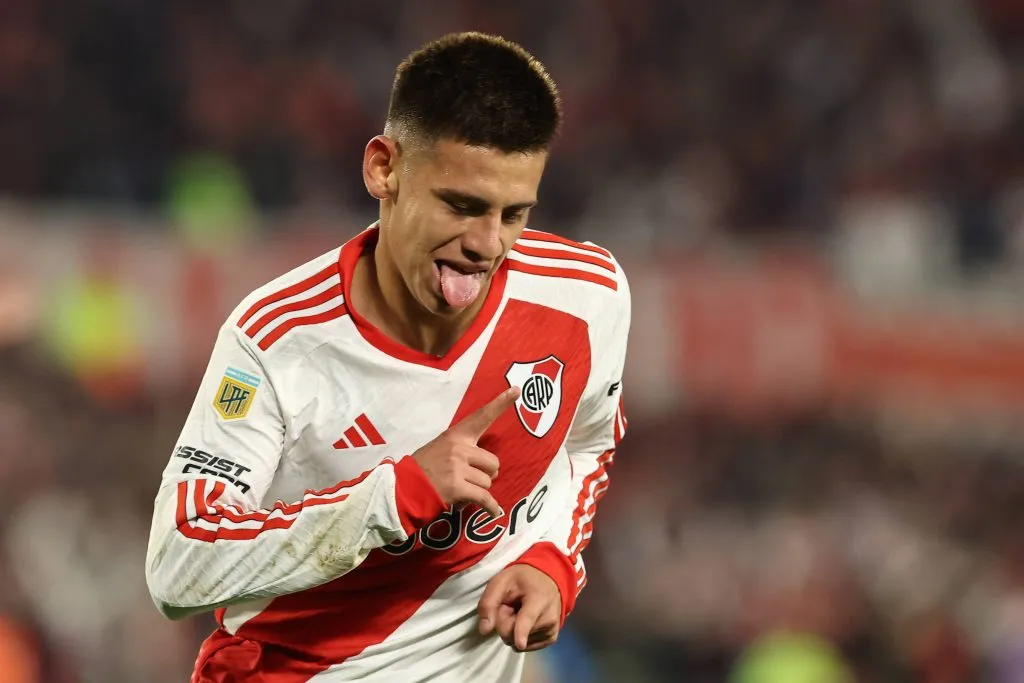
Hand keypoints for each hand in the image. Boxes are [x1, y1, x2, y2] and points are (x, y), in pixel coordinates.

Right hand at [412, 386, 518, 518]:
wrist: (402, 488)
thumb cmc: (423, 470)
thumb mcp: (440, 449)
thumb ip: (463, 451)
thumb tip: (490, 468)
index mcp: (455, 436)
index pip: (481, 417)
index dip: (500, 403)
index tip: (516, 390)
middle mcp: (459, 448)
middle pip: (493, 463)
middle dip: (486, 475)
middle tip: (470, 480)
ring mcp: (458, 467)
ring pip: (488, 482)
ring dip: (479, 490)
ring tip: (460, 490)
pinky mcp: (457, 487)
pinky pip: (485, 498)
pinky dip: (489, 506)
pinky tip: (491, 510)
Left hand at [477, 564, 561, 651]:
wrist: (547, 579)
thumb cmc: (522, 579)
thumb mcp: (500, 582)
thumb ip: (489, 603)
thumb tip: (484, 630)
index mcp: (539, 598)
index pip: (527, 619)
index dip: (521, 632)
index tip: (520, 644)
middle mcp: (549, 617)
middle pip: (514, 634)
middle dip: (505, 623)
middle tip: (511, 607)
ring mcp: (552, 629)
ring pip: (519, 643)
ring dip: (514, 629)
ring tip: (520, 611)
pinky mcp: (551, 639)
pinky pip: (526, 647)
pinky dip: (521, 636)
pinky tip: (527, 621)